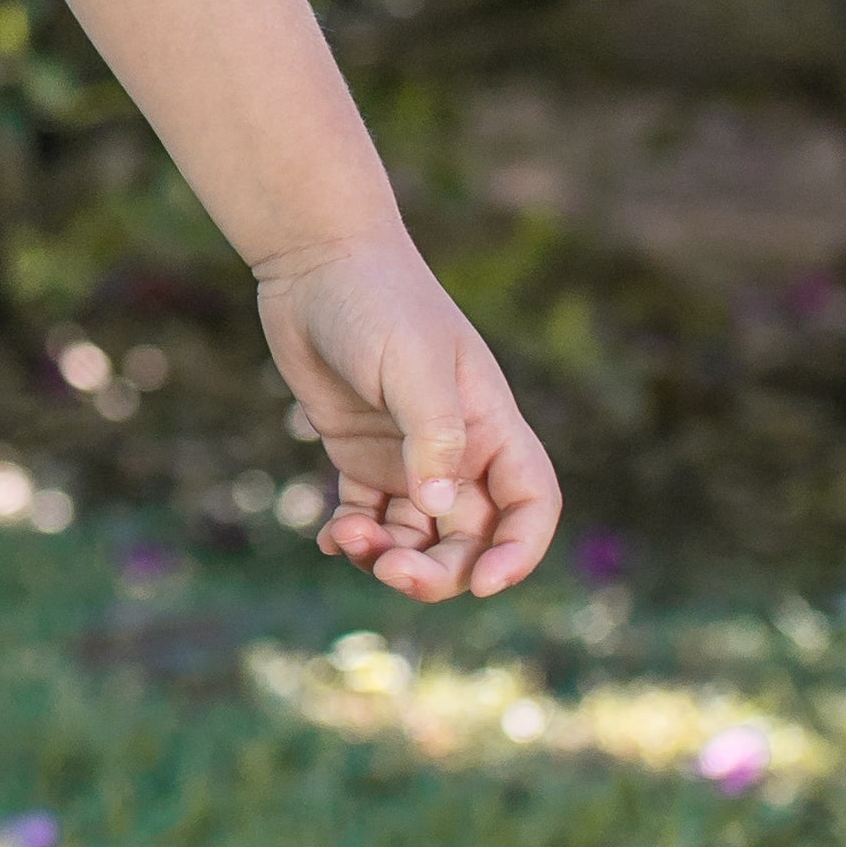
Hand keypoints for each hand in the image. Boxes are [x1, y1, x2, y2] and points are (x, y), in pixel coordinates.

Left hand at [256, 237, 559, 602]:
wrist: (315, 262)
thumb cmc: (377, 301)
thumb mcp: (413, 364)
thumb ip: (431, 436)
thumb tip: (439, 510)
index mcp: (491, 425)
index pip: (530, 504)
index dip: (520, 551)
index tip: (484, 584)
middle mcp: (457, 450)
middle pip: (469, 538)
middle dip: (439, 570)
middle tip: (389, 570)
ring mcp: (408, 457)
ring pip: (416, 537)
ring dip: (387, 556)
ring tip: (346, 539)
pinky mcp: (361, 456)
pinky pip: (369, 520)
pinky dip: (354, 539)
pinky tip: (330, 538)